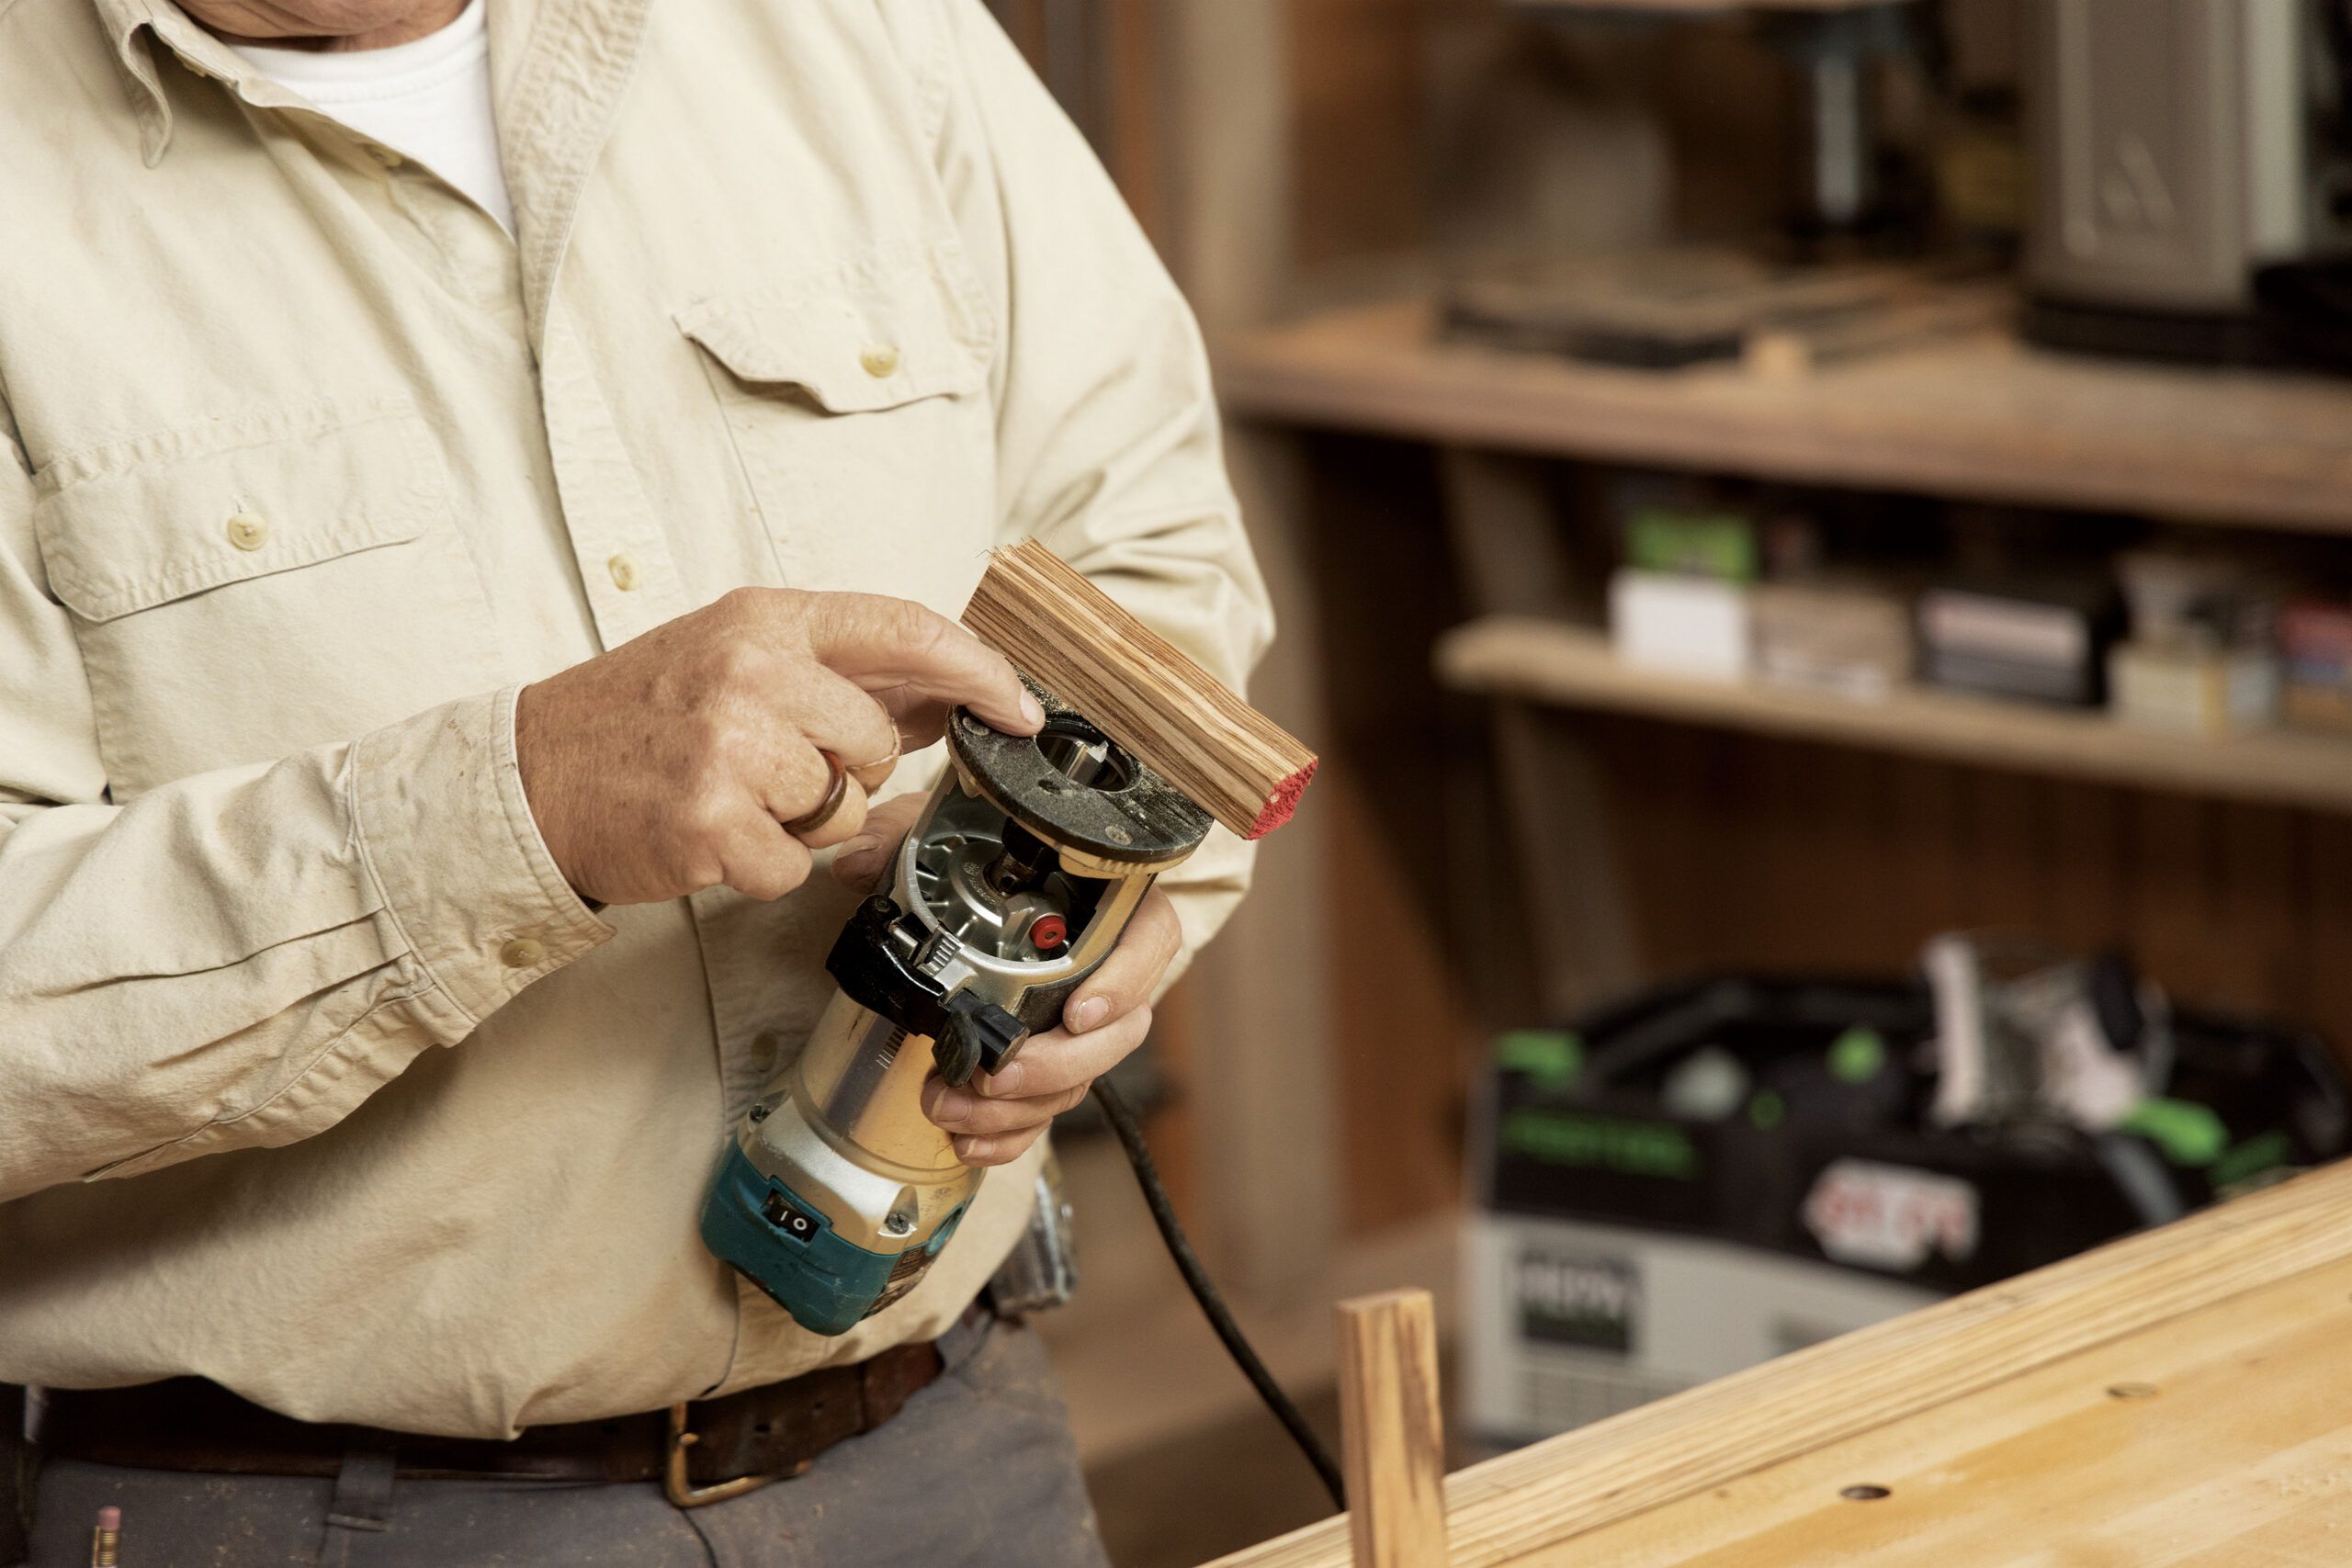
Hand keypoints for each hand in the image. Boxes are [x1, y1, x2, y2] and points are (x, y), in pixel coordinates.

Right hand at [516, 589, 1041, 905]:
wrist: (531, 774)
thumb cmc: (641, 716)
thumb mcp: (738, 657)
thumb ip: (840, 672)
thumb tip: (950, 700)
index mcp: (767, 619)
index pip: (908, 629)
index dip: (979, 671)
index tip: (1017, 708)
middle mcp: (752, 672)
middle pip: (878, 742)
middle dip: (847, 771)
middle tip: (776, 767)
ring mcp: (731, 747)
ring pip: (840, 807)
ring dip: (799, 821)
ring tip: (733, 795)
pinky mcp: (712, 821)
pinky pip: (791, 864)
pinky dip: (758, 866)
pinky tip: (712, 834)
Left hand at [836, 797, 1185, 1166]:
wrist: (954, 895)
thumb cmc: (968, 856)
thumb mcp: (934, 832)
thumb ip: (897, 837)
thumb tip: (857, 863)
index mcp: (1102, 905)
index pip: (1151, 939)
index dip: (1127, 980)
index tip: (1079, 1012)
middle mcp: (1104, 969)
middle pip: (1117, 1032)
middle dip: (1055, 1066)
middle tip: (997, 1074)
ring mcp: (1078, 1026)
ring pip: (1078, 1080)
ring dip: (1017, 1107)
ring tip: (951, 1107)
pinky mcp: (1045, 1068)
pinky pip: (1044, 1112)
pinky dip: (1008, 1136)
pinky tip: (967, 1141)